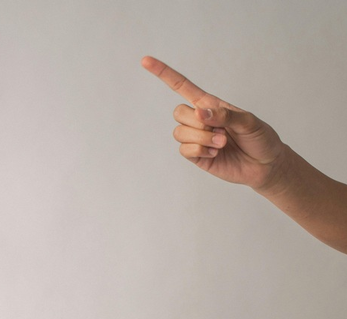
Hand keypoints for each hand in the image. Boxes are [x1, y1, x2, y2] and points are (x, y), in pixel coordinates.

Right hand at [141, 56, 287, 192]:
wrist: (265, 165)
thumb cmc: (260, 138)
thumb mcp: (249, 121)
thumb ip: (225, 115)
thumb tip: (199, 113)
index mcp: (210, 104)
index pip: (182, 86)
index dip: (164, 73)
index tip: (145, 61)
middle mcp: (199, 120)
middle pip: (178, 112)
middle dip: (197, 122)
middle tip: (221, 131)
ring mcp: (196, 138)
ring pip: (179, 132)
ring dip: (201, 138)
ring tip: (221, 143)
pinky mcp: (196, 156)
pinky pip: (184, 150)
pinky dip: (200, 150)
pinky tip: (215, 153)